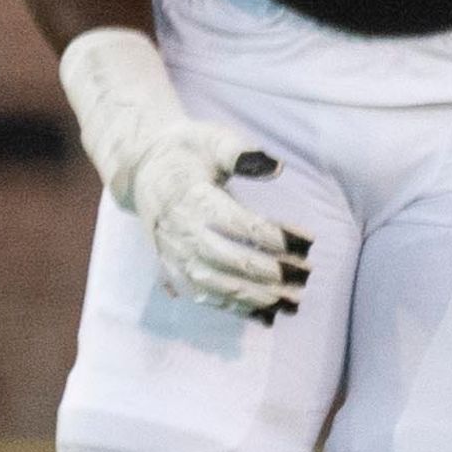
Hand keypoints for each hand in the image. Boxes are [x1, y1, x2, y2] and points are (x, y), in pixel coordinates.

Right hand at [123, 119, 310, 317]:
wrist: (142, 168)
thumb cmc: (186, 151)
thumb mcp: (211, 138)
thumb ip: (240, 152)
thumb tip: (276, 167)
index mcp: (191, 197)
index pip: (238, 224)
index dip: (275, 236)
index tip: (309, 242)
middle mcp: (180, 230)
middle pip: (227, 259)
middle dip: (269, 272)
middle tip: (306, 276)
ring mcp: (172, 252)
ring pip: (213, 284)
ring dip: (252, 297)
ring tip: (288, 303)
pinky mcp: (170, 266)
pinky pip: (199, 294)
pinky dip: (230, 307)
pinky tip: (261, 313)